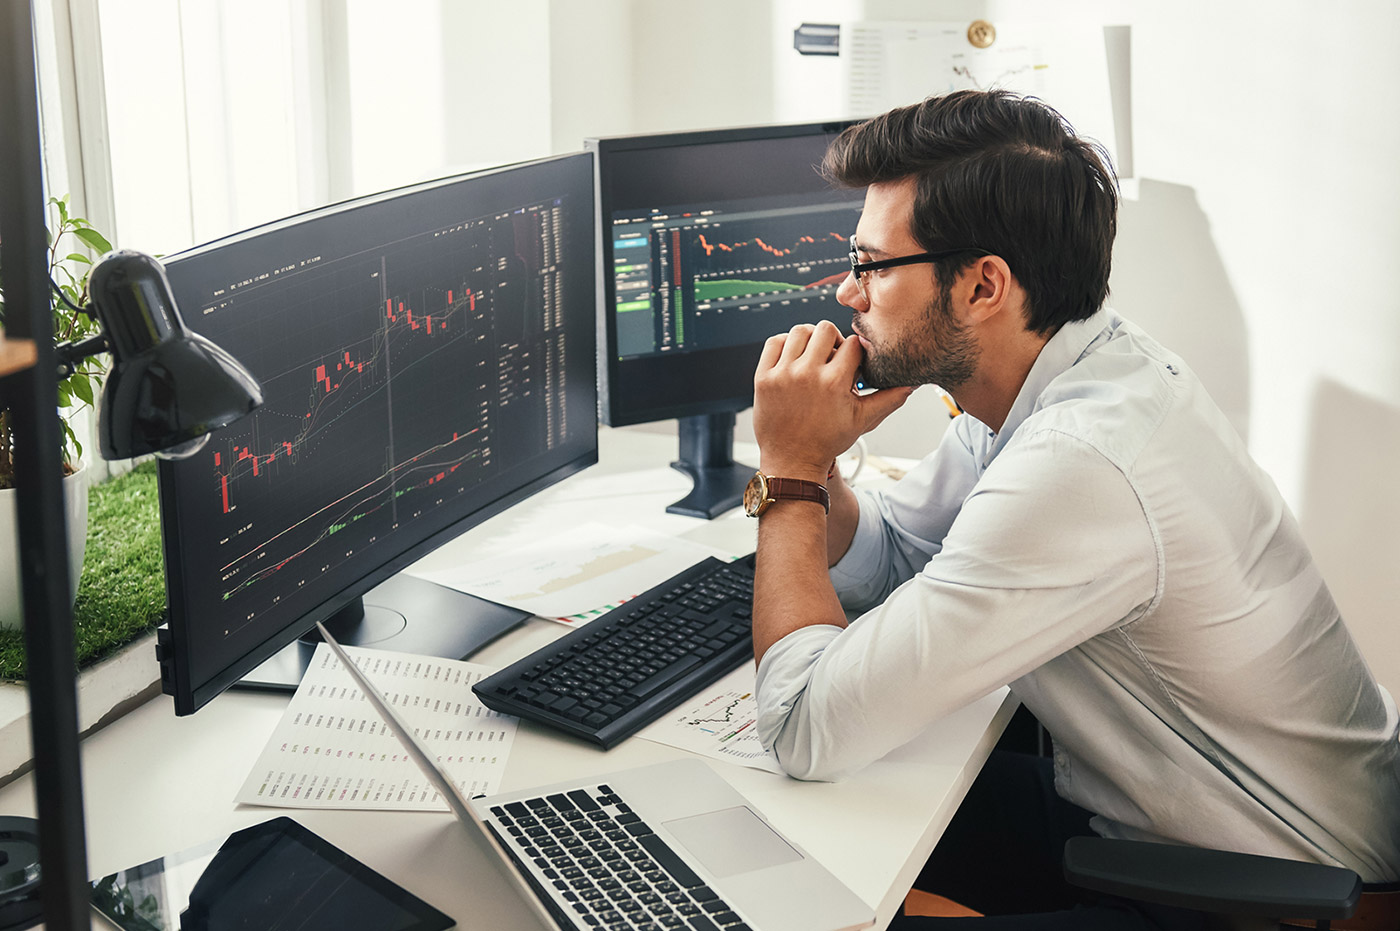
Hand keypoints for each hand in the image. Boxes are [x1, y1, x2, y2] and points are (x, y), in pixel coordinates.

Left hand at [753, 321, 912, 480]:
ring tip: (813, 356)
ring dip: (809, 339)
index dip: (856, 351)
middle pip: (825, 329)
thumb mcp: (862, 420)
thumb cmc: (827, 442)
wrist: (792, 461)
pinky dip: (785, 344)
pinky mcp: (763, 378)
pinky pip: (774, 343)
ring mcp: (782, 374)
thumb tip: (911, 383)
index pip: (852, 344)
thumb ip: (888, 399)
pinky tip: (793, 358)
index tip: (852, 363)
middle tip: (833, 357)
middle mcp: (807, 374)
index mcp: (833, 383)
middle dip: (833, 340)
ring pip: (799, 331)